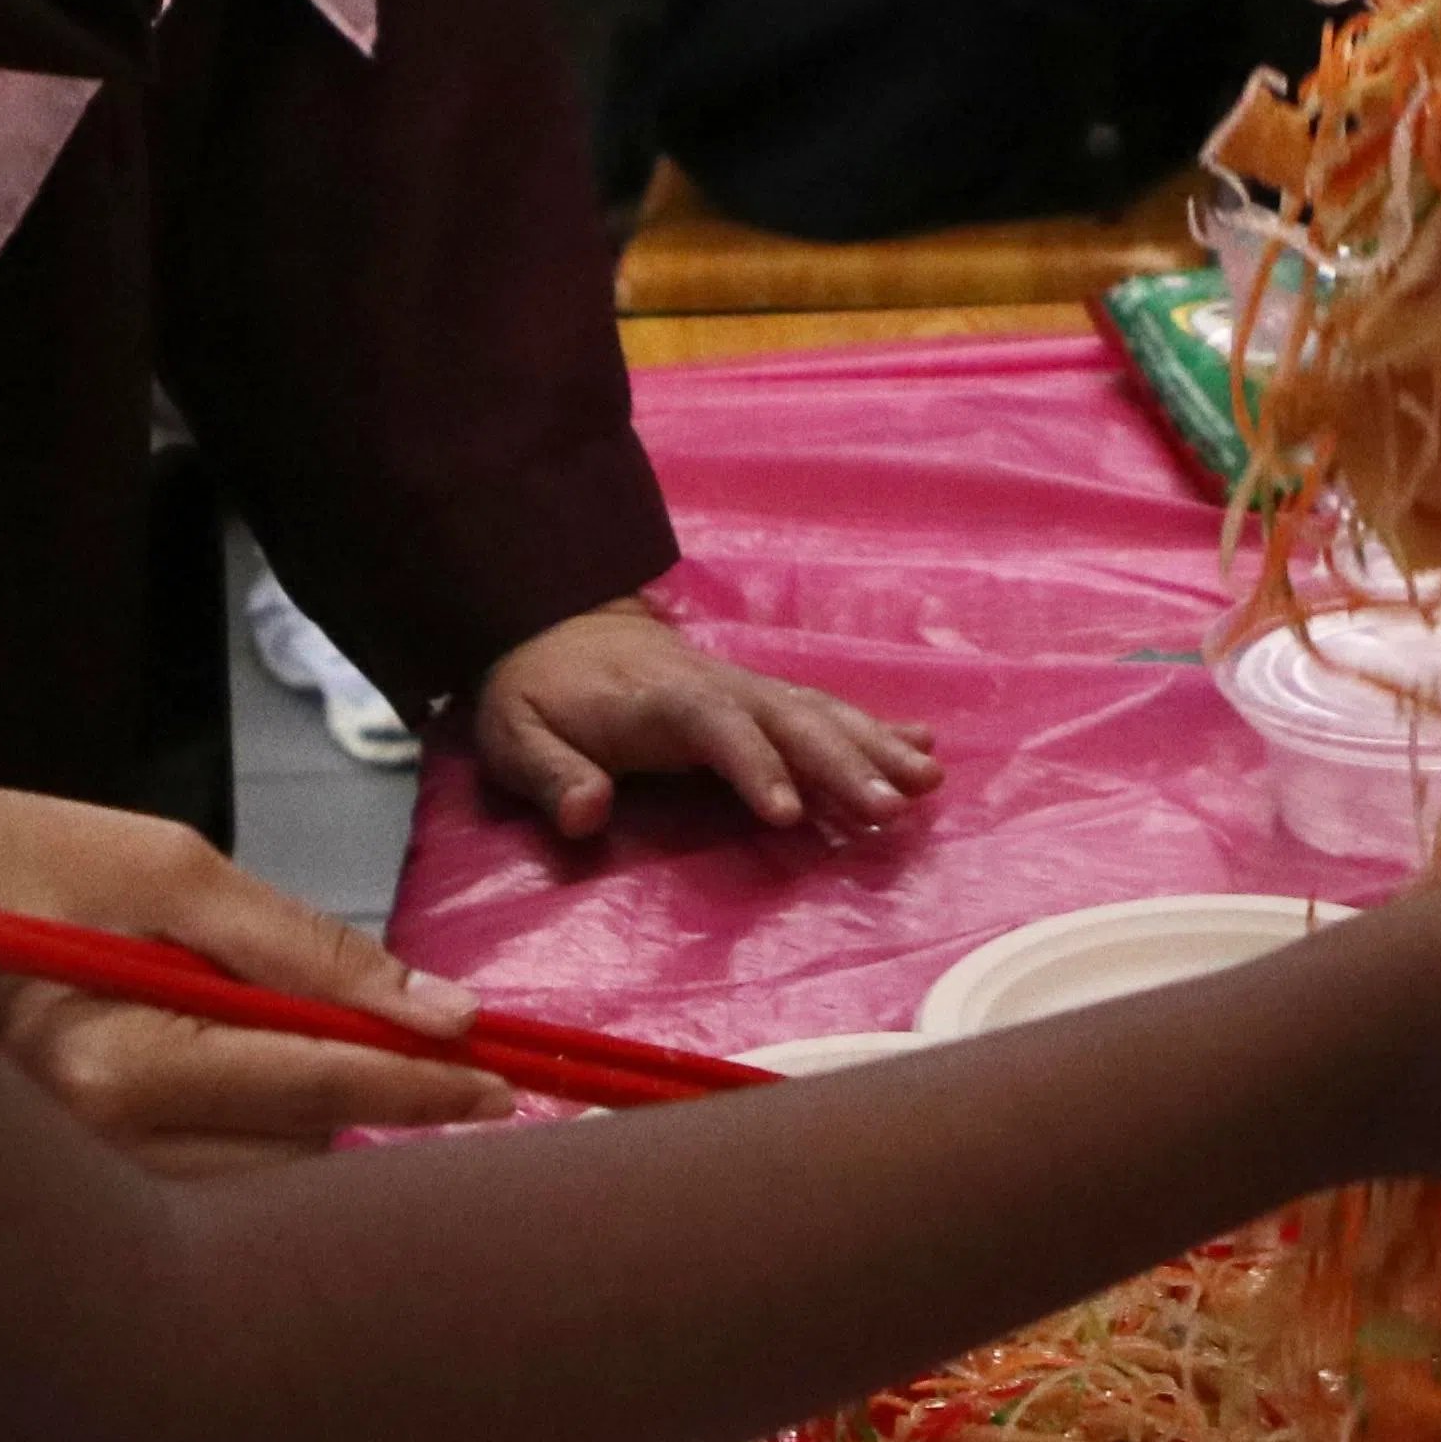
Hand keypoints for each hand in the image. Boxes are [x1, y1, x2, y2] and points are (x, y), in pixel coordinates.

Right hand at [0, 767, 509, 1169]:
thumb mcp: (156, 865)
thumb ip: (295, 945)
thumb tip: (430, 1005)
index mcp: (118, 1061)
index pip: (319, 1088)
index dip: (427, 1083)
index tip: (512, 1079)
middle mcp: (94, 1151)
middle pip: (297, 1159)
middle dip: (369, 1107)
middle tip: (438, 1065)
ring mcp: (70, 1182)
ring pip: (250, 1188)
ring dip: (305, 1130)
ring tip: (324, 1058)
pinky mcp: (58, 1186)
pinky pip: (188, 1188)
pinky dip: (238, 1144)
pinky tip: (240, 1087)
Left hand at [473, 601, 941, 839]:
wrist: (556, 627)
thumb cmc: (535, 697)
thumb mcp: (512, 737)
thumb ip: (550, 775)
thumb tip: (587, 814)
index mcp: (655, 700)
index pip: (712, 726)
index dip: (752, 764)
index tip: (788, 813)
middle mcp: (713, 686)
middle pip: (787, 718)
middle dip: (842, 761)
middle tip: (891, 809)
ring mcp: (743, 688)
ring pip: (818, 712)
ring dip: (875, 746)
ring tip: (928, 783)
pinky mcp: (760, 698)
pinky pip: (825, 709)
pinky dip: (876, 727)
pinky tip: (924, 748)